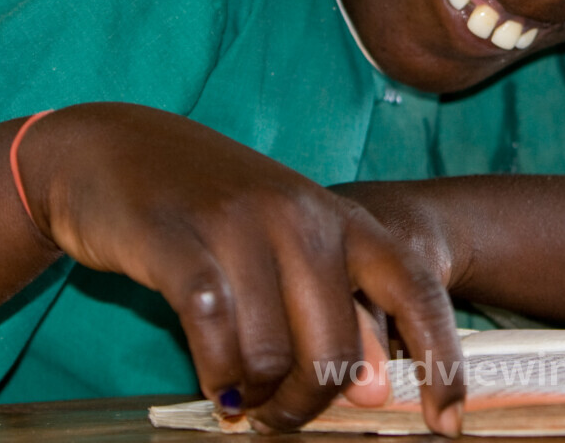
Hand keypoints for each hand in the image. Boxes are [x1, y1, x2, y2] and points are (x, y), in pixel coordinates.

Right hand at [15, 103, 464, 434]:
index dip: (440, 356)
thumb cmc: (215, 209)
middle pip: (333, 349)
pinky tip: (215, 385)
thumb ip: (337, 305)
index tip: (449, 419)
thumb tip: (374, 389)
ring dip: (260, 396)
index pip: (413, 287)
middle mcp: (300, 217)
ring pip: (273, 355)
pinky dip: (217, 374)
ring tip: (244, 400)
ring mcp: (239, 226)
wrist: (116, 149)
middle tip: (282, 420)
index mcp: (341, 218)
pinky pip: (213, 332)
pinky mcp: (177, 242)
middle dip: (311, 404)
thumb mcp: (289, 244)